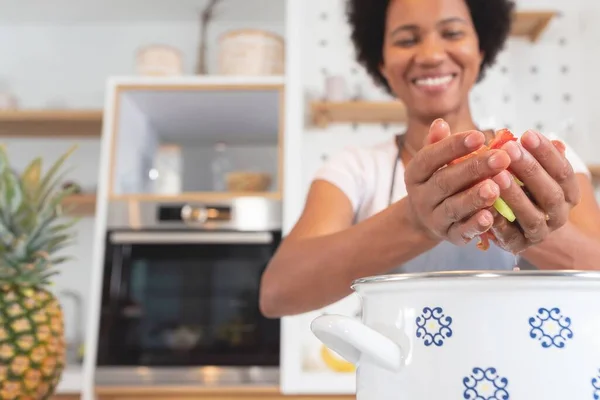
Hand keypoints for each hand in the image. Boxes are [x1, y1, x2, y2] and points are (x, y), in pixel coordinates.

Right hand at [404, 119, 510, 244]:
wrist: (425, 218)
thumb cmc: (437, 181)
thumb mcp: (433, 162)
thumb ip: (438, 144)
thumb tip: (440, 123)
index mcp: (415, 173)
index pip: (430, 157)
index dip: (452, 146)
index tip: (479, 135)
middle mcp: (421, 197)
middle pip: (444, 182)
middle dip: (473, 169)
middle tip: (501, 158)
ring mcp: (433, 218)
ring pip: (453, 208)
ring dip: (474, 198)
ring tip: (496, 187)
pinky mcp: (448, 236)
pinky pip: (460, 232)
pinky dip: (475, 225)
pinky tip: (491, 216)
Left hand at [489, 130, 580, 252]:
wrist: (522, 228)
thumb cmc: (528, 193)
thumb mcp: (537, 173)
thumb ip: (538, 158)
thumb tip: (542, 138)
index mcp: (567, 193)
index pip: (562, 171)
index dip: (546, 153)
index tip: (527, 135)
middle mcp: (557, 214)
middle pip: (549, 192)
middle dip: (529, 169)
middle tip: (509, 150)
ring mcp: (539, 232)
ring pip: (530, 215)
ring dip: (514, 195)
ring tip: (497, 176)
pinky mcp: (518, 245)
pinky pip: (509, 235)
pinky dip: (498, 222)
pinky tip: (486, 207)